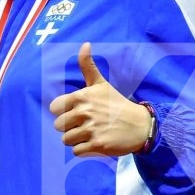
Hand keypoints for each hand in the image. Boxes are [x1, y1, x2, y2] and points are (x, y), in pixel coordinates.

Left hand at [49, 43, 152, 157]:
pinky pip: (76, 151)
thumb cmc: (117, 104)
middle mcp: (85, 112)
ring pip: (66, 140)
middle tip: (85, 124)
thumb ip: (88, 66)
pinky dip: (83, 149)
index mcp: (83, 96)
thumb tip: (85, 43)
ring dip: (76, 139)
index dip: (63, 111)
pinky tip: (95, 142)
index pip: (54, 108)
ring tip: (90, 133)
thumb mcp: (101, 84)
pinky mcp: (97, 145)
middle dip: (69, 127)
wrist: (140, 126)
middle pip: (59, 126)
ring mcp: (91, 129)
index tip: (76, 111)